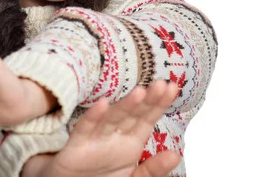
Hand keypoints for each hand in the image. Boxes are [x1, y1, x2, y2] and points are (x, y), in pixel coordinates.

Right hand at [23, 80, 179, 176]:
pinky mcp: (77, 144)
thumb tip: (175, 155)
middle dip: (148, 100)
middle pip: (134, 114)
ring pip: (113, 117)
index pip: (148, 118)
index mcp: (131, 140)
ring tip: (140, 92)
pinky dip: (93, 117)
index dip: (159, 103)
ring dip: (126, 105)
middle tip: (161, 84)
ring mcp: (96, 136)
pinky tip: (102, 104)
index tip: (172, 88)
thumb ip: (153, 169)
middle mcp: (115, 134)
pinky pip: (85, 128)